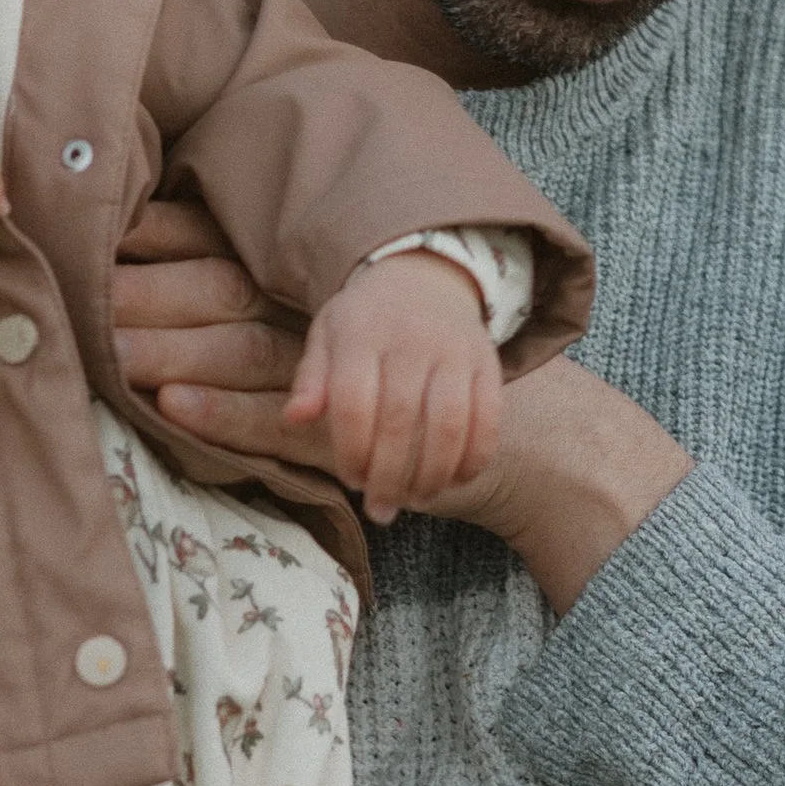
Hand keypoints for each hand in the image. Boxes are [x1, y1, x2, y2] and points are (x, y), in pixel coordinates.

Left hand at [115, 195, 689, 609]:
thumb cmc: (410, 376)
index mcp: (310, 282)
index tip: (98, 225)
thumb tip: (174, 258)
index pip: (224, 244)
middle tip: (78, 290)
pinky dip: (219, 413)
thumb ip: (269, 294)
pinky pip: (272, 420)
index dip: (163, 233)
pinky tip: (172, 405)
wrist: (510, 434)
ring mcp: (333, 372)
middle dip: (146, 292)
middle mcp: (318, 316)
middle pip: (216, 291)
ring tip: (109, 351)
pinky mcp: (344, 430)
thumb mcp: (342, 325)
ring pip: (234, 351)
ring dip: (168, 349)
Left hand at [285, 251, 501, 526]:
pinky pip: (489, 418)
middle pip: (401, 420)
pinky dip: (474, 457)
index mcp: (362, 333)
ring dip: (432, 474)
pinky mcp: (489, 363)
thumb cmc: (365, 321)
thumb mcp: (327, 337)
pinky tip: (455, 480)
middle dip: (389, 475)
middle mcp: (411, 339)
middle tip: (380, 509)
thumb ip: (311, 380)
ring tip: (415, 500)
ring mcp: (455, 351)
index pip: (353, 402)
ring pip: (449, 425)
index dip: (351, 450)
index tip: (350, 479)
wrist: (425, 276)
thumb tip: (294, 419)